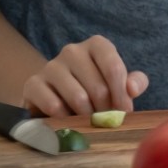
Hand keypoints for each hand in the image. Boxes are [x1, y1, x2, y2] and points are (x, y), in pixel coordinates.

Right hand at [22, 35, 147, 116]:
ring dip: (87, 117)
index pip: (114, 68)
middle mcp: (72, 50)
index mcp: (97, 45)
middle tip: (106, 122)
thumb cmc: (94, 87)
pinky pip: (53, 106)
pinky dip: (65, 118)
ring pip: (77, 97)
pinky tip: (68, 120)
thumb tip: (132, 88)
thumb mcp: (118, 83)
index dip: (121, 95)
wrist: (56, 94)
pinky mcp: (33, 84)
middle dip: (106, 110)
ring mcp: (51, 66)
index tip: (124, 112)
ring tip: (89, 122)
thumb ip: (135, 82)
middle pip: (97, 87)